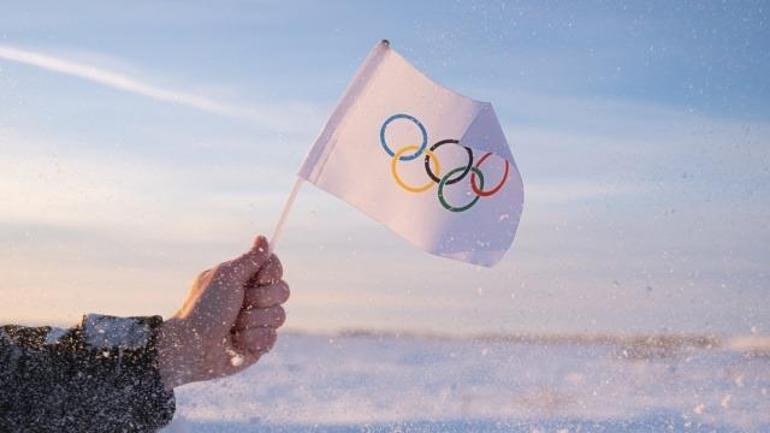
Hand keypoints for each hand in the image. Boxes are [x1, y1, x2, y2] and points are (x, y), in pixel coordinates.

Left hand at [157, 236, 288, 388]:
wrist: (191, 348)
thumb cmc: (203, 309)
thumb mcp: (226, 277)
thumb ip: (249, 259)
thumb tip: (263, 238)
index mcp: (244, 280)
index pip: (274, 268)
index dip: (271, 273)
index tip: (259, 278)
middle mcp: (253, 299)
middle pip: (283, 291)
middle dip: (261, 299)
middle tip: (241, 303)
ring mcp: (257, 322)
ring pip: (279, 316)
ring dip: (253, 321)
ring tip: (233, 326)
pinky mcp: (258, 344)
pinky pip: (272, 339)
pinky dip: (252, 340)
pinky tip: (236, 343)